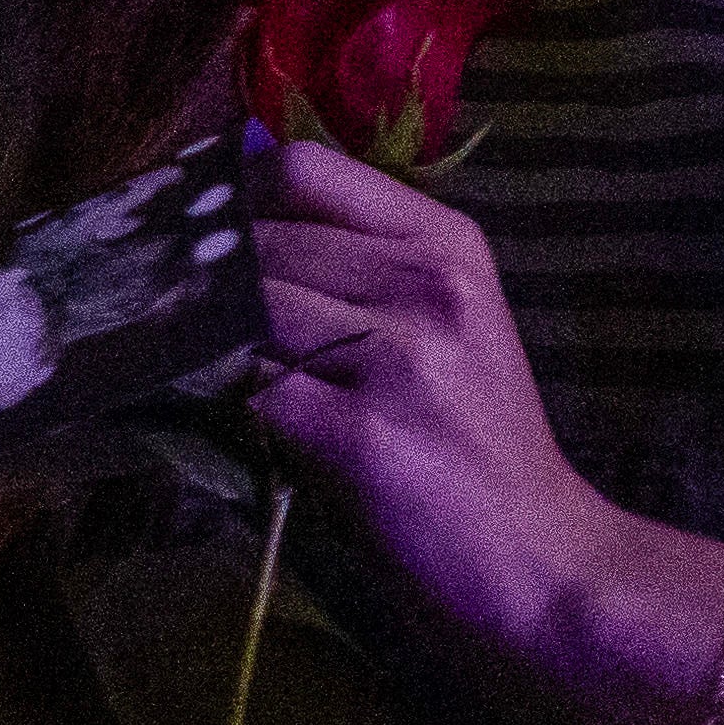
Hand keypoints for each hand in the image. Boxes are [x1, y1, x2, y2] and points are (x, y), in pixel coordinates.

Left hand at [231, 137, 616, 656]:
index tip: (210, 235)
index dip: (238, 196)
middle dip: (210, 283)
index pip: (305, 168)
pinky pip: (250, 393)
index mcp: (447, 243)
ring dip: (214, 347)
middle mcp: (428, 285)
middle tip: (183, 317)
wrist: (540, 555)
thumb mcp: (451, 322)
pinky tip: (243, 425)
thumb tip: (234, 228)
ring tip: (214, 374)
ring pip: (246, 314)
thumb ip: (364, 266)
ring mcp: (398, 357)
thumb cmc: (480, 441)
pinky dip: (230, 408)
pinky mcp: (361, 434)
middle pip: (262, 243)